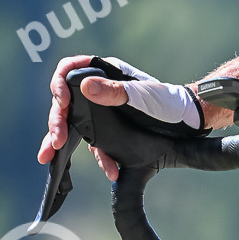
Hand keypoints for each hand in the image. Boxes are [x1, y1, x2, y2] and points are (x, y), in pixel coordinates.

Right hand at [38, 55, 200, 182]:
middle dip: (56, 121)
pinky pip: (96, 144)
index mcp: (105, 73)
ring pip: (75, 125)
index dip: (59, 84)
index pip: (70, 70)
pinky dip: (100, 158)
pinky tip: (110, 170)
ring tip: (49, 157)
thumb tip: (86, 86)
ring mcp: (103, 112)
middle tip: (56, 140)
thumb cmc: (168, 101)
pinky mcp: (111, 132)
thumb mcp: (142, 96)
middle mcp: (100, 91)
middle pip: (66, 102)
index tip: (62, 102)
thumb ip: (115, 91)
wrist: (189, 122)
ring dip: (61, 142)